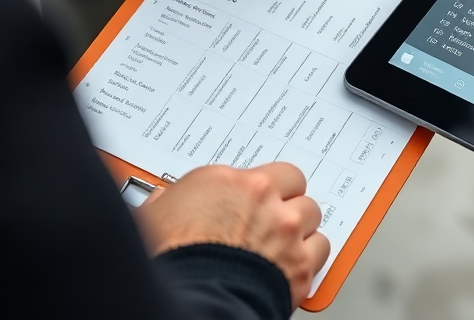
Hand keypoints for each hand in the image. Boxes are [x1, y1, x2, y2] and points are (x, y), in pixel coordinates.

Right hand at [136, 163, 329, 304]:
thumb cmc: (169, 261)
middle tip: (273, 219)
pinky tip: (295, 262)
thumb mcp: (153, 217)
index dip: (266, 188)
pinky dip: (310, 256)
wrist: (191, 302)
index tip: (260, 199)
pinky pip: (320, 249)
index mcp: (229, 182)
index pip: (267, 171)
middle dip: (286, 203)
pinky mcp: (301, 266)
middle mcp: (264, 200)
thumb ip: (172, 201)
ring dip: (301, 227)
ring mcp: (286, 232)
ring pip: (311, 215)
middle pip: (296, 188)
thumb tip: (164, 201)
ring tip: (285, 241)